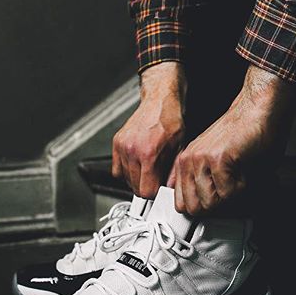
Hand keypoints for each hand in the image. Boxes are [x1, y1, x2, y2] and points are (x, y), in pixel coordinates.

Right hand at [112, 62, 186, 198]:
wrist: (159, 101)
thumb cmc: (171, 120)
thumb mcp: (179, 148)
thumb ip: (173, 173)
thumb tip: (169, 191)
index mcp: (149, 154)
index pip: (146, 191)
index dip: (155, 193)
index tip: (159, 189)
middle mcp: (133, 151)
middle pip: (135, 187)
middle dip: (146, 186)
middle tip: (155, 177)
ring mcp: (123, 147)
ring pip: (125, 179)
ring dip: (136, 179)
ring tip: (147, 168)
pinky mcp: (117, 143)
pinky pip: (116, 169)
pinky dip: (125, 171)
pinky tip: (136, 165)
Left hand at [169, 64, 295, 215]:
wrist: (258, 109)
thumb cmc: (245, 135)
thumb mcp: (216, 161)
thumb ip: (205, 184)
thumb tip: (206, 213)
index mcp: (185, 161)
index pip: (182, 204)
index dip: (204, 208)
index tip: (218, 202)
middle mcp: (189, 160)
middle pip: (195, 209)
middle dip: (218, 205)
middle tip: (232, 186)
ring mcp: (201, 160)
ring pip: (211, 204)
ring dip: (232, 195)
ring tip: (239, 173)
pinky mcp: (218, 160)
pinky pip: (229, 194)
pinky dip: (243, 187)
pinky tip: (245, 167)